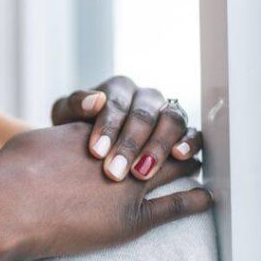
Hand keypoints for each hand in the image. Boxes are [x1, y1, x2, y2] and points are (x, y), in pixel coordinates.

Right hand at [0, 122, 211, 260]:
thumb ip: (56, 139)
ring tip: (197, 161)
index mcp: (92, 127)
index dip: (148, 119)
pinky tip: (207, 198)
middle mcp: (117, 149)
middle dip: (174, 135)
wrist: (8, 206)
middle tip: (188, 139)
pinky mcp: (131, 218)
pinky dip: (195, 200)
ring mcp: (128, 184)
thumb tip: (56, 141)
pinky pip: (176, 206)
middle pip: (160, 134)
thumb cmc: (11, 173)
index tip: (158, 120)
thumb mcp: (34, 141)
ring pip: (174, 167)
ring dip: (188, 162)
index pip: (132, 116)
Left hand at [50, 75, 202, 180]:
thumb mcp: (66, 115)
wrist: (86, 143)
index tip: (96, 152)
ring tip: (141, 172)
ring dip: (157, 148)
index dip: (107, 128)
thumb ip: (75, 105)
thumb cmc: (75, 127)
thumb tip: (95, 101)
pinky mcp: (183, 131)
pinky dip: (189, 142)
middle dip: (129, 145)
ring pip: (171, 121)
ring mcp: (166, 111)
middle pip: (143, 114)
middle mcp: (145, 96)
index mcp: (118, 87)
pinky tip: (180, 157)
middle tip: (115, 172)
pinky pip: (193, 132)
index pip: (116, 103)